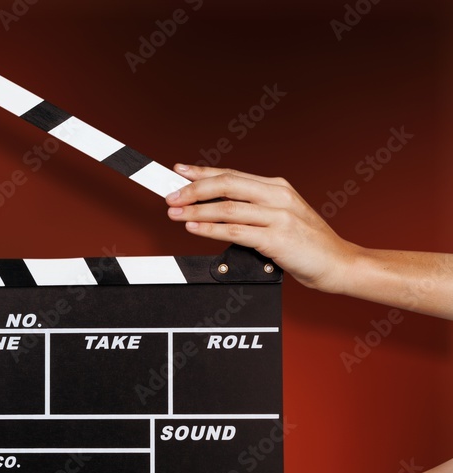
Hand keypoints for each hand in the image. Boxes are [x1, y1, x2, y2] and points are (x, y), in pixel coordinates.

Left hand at [165, 164, 357, 293]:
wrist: (338, 263)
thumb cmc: (307, 244)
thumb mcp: (282, 217)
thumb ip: (253, 210)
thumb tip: (215, 208)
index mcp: (277, 187)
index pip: (231, 174)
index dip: (202, 172)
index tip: (178, 171)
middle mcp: (277, 196)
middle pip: (226, 184)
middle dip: (193, 189)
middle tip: (170, 196)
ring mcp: (279, 216)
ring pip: (227, 207)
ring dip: (196, 210)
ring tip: (175, 213)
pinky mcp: (278, 238)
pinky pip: (236, 231)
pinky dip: (211, 229)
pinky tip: (195, 227)